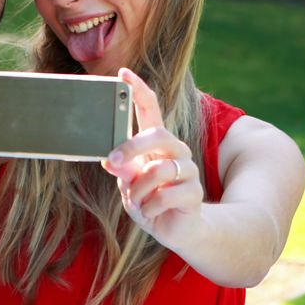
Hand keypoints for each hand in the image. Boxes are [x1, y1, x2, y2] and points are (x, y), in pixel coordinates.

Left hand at [102, 68, 202, 248]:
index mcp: (157, 143)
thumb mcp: (130, 183)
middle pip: (158, 135)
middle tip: (112, 162)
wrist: (175, 231)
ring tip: (137, 202)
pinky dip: (149, 208)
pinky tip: (151, 213)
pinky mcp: (194, 192)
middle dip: (131, 148)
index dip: (138, 90)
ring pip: (158, 170)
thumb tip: (110, 160)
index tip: (123, 73)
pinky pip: (164, 195)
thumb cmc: (150, 200)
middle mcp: (176, 151)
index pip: (150, 109)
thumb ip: (123, 169)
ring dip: (138, 191)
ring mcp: (188, 170)